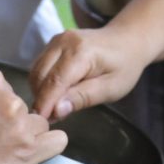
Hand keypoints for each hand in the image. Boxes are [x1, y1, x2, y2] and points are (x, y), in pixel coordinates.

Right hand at [0, 69, 66, 163]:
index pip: (11, 90)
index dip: (1, 107)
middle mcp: (11, 100)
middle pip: (26, 108)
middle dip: (14, 121)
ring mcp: (22, 125)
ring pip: (40, 124)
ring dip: (28, 134)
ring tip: (5, 148)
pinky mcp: (29, 149)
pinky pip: (58, 141)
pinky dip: (50, 144)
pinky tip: (37, 149)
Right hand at [29, 28, 150, 119]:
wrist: (128, 40)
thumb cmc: (125, 66)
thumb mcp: (111, 88)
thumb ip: (83, 98)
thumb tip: (56, 111)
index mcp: (81, 52)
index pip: (54, 82)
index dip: (45, 104)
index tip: (41, 123)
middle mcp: (64, 42)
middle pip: (40, 76)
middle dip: (41, 100)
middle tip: (52, 119)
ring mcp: (57, 40)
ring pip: (36, 71)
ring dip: (40, 92)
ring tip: (56, 107)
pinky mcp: (53, 43)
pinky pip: (39, 66)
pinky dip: (42, 82)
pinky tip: (56, 94)